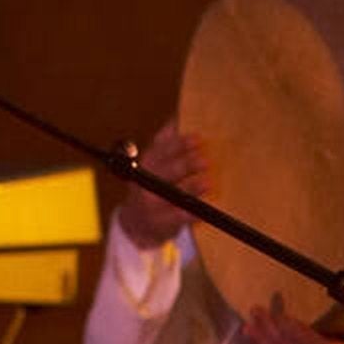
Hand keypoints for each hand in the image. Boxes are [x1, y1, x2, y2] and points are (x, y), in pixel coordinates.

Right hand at [114, 121, 207, 248]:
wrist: (136, 225)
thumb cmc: (150, 188)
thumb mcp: (151, 164)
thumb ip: (163, 143)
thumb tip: (176, 118)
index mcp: (143, 165)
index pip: (160, 151)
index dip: (178, 145)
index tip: (196, 138)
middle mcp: (143, 184)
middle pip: (165, 171)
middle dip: (185, 164)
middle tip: (204, 160)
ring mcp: (150, 205)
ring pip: (170, 194)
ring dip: (189, 188)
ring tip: (207, 182)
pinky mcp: (160, 224)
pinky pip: (176, 218)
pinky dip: (189, 215)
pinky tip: (202, 211)